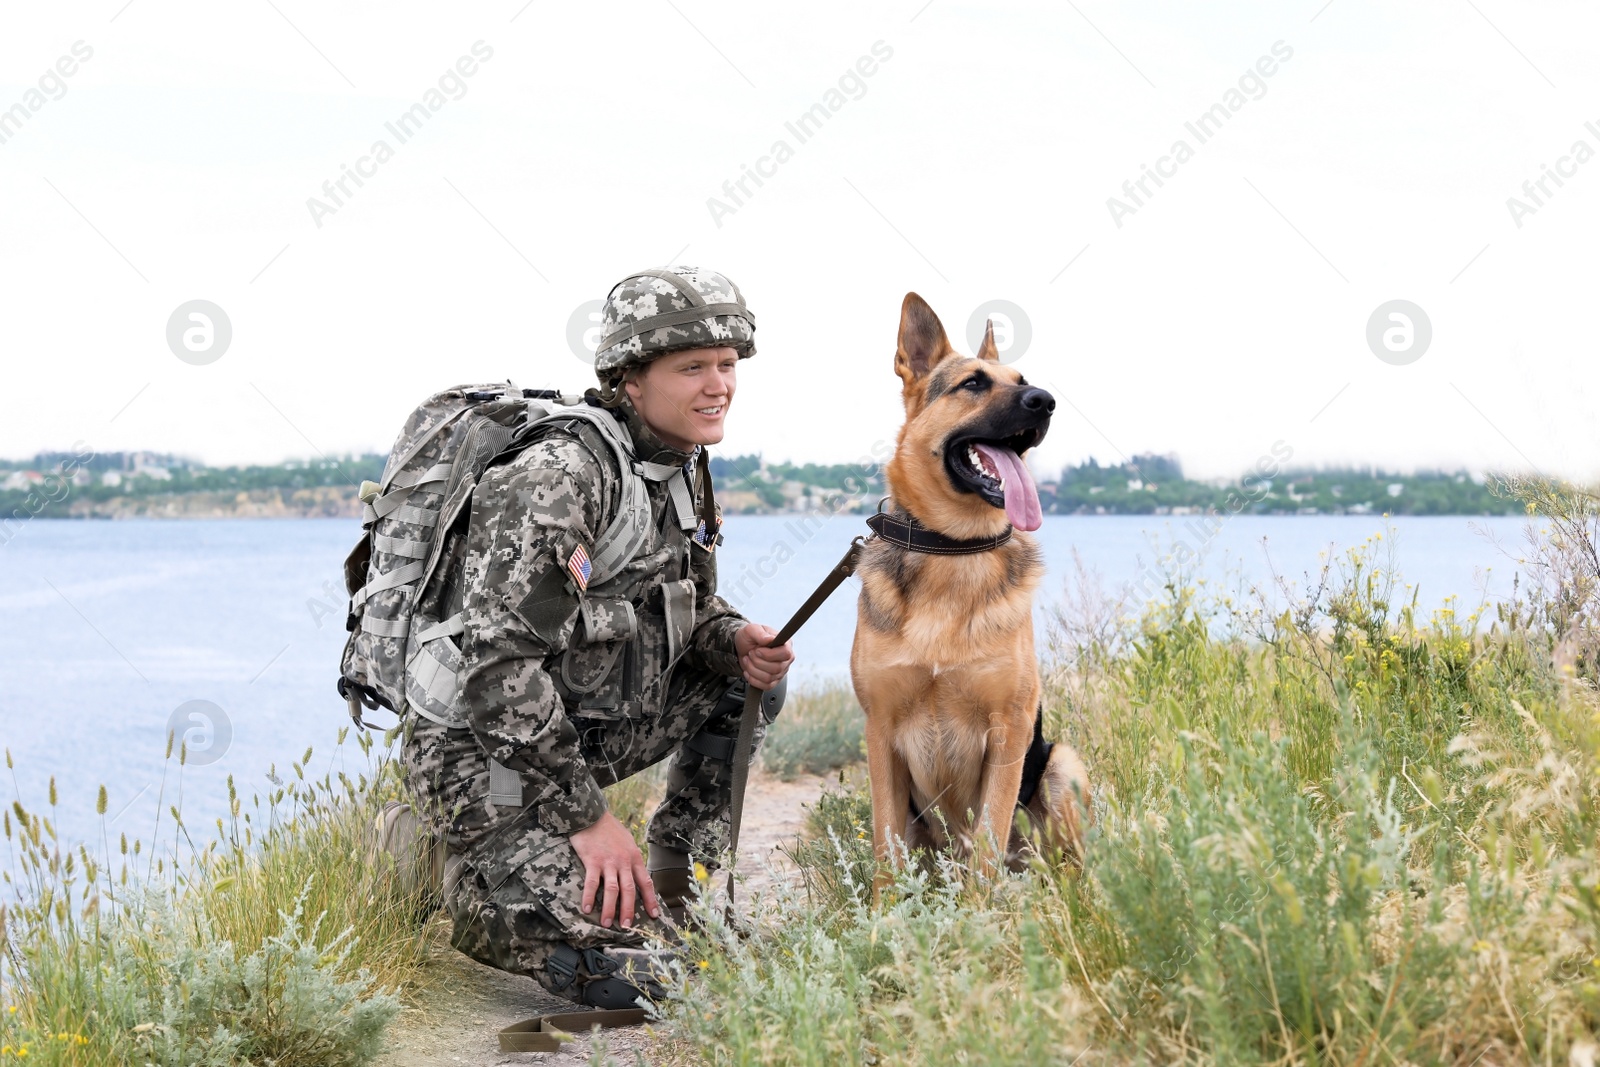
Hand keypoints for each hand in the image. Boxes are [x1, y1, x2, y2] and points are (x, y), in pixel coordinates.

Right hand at [568, 812, 658, 928]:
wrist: (592, 814)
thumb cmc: (609, 829)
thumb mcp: (627, 842)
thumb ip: (631, 859)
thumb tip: (636, 875)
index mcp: (634, 857)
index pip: (645, 882)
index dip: (650, 900)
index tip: (654, 915)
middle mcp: (624, 861)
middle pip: (629, 890)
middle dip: (629, 910)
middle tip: (627, 926)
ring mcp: (608, 861)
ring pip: (612, 889)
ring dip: (610, 908)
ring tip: (607, 923)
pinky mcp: (592, 860)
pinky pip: (592, 882)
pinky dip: (589, 897)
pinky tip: (586, 909)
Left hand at [734, 622, 793, 689]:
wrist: (743, 648)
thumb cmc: (750, 637)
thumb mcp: (751, 630)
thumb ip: (760, 633)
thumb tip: (769, 639)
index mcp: (786, 644)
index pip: (785, 653)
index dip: (769, 654)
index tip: (757, 650)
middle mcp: (786, 659)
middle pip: (776, 668)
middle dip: (758, 662)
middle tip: (750, 654)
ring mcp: (781, 672)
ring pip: (769, 678)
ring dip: (753, 669)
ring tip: (748, 660)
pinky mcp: (773, 681)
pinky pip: (766, 686)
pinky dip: (753, 680)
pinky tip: (748, 671)